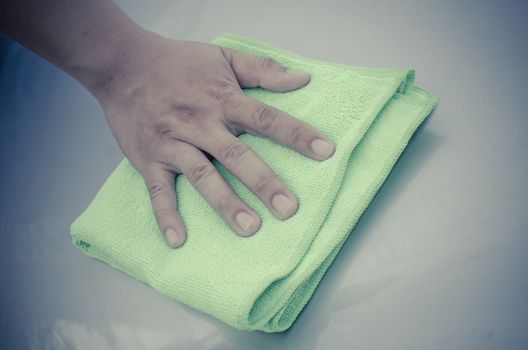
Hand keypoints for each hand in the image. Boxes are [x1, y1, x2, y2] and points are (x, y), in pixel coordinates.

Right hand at [93, 30, 335, 247]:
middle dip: (263, 182)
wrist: (123, 64)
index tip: (325, 152)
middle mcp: (200, 124)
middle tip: (288, 209)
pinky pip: (157, 191)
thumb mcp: (224, 56)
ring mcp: (173, 144)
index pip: (266, 119)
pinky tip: (178, 240)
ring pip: (202, 176)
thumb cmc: (177, 61)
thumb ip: (263, 69)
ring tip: (249, 228)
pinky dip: (166, 215)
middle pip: (236, 155)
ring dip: (225, 203)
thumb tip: (302, 79)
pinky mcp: (149, 159)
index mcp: (223, 100)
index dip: (297, 134)